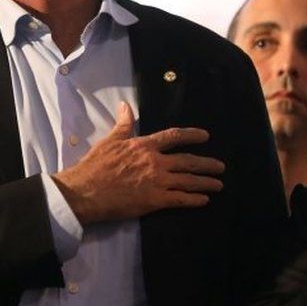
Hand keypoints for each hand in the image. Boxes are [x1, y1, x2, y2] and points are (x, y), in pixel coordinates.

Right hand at [51, 101, 224, 224]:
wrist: (86, 191)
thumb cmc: (95, 165)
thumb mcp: (109, 140)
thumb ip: (123, 124)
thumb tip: (125, 105)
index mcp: (144, 146)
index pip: (173, 137)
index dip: (191, 135)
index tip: (205, 136)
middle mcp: (155, 162)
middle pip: (188, 161)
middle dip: (207, 164)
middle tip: (220, 167)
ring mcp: (157, 182)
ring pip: (188, 181)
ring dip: (205, 182)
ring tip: (218, 184)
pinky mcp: (155, 200)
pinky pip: (180, 199)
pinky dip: (194, 200)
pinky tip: (204, 200)